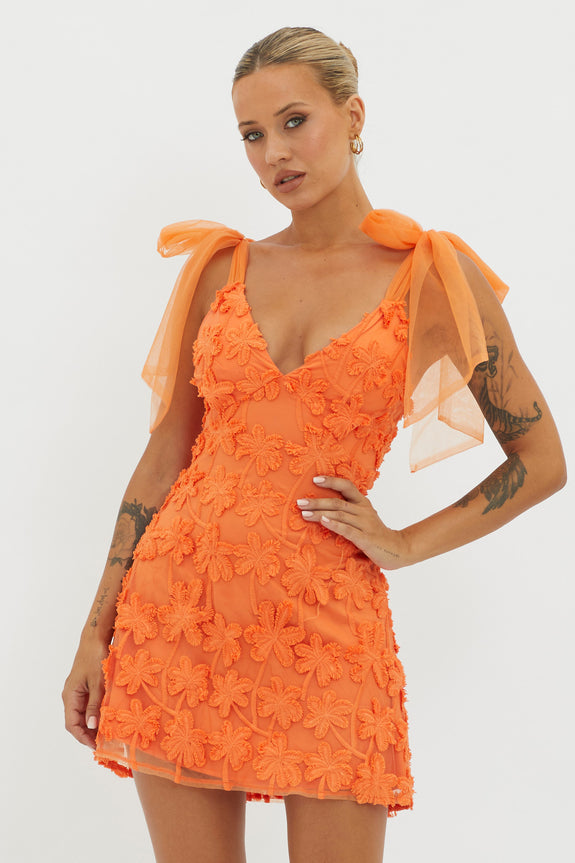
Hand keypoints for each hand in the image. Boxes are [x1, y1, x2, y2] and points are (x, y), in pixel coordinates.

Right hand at [62, 634, 108, 748]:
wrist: (96, 637)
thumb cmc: (95, 656)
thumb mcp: (97, 682)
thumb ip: (95, 704)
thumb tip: (92, 726)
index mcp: (70, 696)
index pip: (72, 724)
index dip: (83, 737)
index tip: (96, 746)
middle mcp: (72, 695)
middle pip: (77, 721)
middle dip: (89, 733)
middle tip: (105, 742)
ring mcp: (79, 691)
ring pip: (84, 713)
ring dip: (94, 723)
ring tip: (108, 731)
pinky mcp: (87, 686)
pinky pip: (90, 704)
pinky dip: (97, 712)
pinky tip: (109, 715)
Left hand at [297, 475, 406, 570]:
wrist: (398, 550)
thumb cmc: (376, 535)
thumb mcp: (363, 519)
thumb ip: (348, 512)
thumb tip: (324, 509)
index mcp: (363, 503)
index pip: (347, 486)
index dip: (331, 481)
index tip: (315, 479)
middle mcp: (364, 511)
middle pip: (337, 502)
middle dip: (317, 501)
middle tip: (299, 502)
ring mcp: (365, 524)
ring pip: (339, 514)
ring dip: (320, 513)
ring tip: (304, 513)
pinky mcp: (365, 538)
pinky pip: (347, 529)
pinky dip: (334, 524)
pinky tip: (323, 521)